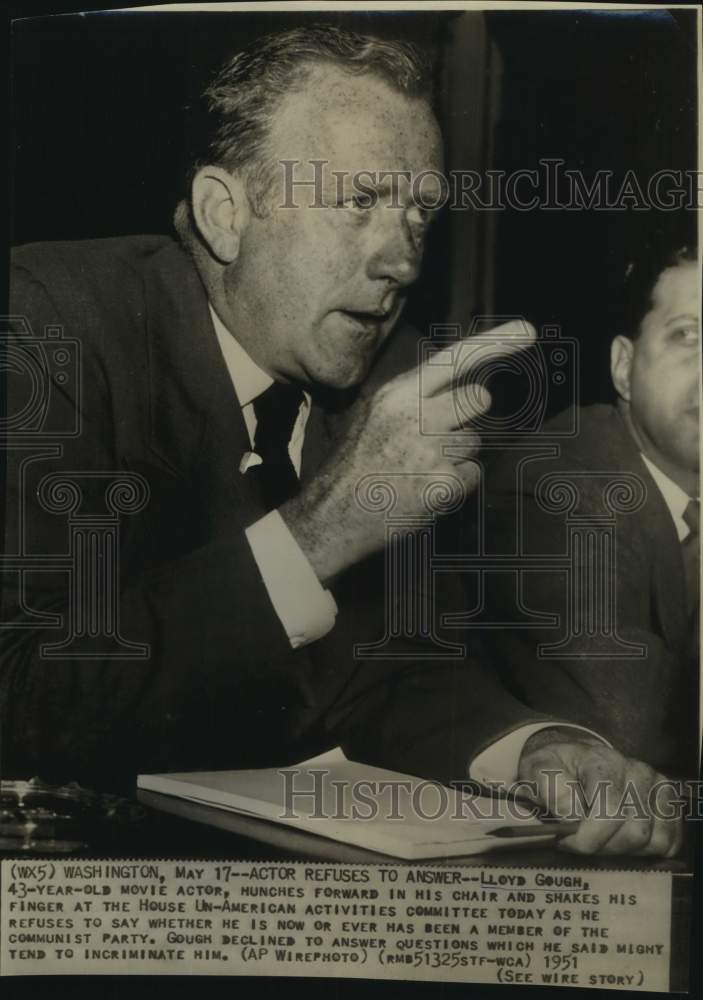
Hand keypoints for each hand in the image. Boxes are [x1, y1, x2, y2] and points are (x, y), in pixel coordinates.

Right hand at [282, 320, 534, 582]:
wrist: (335, 514)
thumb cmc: (358, 465)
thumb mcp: (375, 415)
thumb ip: (415, 398)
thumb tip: (464, 389)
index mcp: (397, 394)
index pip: (453, 359)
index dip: (494, 343)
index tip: (528, 331)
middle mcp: (416, 415)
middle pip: (477, 398)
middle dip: (467, 417)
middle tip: (438, 437)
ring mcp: (430, 450)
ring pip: (474, 440)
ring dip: (456, 456)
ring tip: (419, 470)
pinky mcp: (442, 483)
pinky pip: (473, 474)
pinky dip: (457, 484)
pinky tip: (425, 489)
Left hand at [518, 729, 682, 856]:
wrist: (572, 760)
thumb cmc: (555, 769)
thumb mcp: (537, 771)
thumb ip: (550, 788)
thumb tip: (573, 814)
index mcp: (604, 762)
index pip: (610, 812)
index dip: (588, 838)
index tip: (565, 842)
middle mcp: (637, 771)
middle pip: (634, 832)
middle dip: (603, 847)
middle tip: (581, 843)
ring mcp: (657, 787)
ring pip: (652, 841)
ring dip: (623, 851)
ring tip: (600, 840)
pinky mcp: (668, 804)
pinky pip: (669, 842)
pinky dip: (646, 852)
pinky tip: (621, 842)